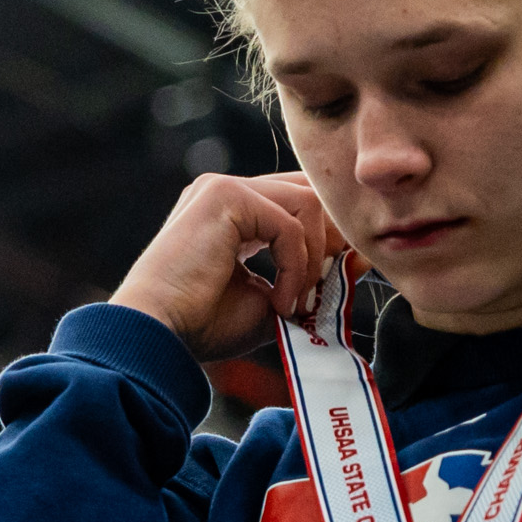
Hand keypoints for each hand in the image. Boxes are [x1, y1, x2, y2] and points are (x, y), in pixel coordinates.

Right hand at [111, 170, 348, 361]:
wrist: (158, 332)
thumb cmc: (201, 325)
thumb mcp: (271, 299)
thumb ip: (310, 278)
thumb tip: (363, 259)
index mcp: (230, 214)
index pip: (298, 203)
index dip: (327, 237)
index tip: (340, 278)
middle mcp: (225, 192)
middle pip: (309, 191)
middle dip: (331, 237)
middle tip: (328, 285)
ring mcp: (223, 188)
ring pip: (307, 202)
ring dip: (313, 258)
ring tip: (297, 301)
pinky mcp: (226, 196)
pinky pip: (289, 224)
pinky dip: (296, 267)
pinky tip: (279, 301)